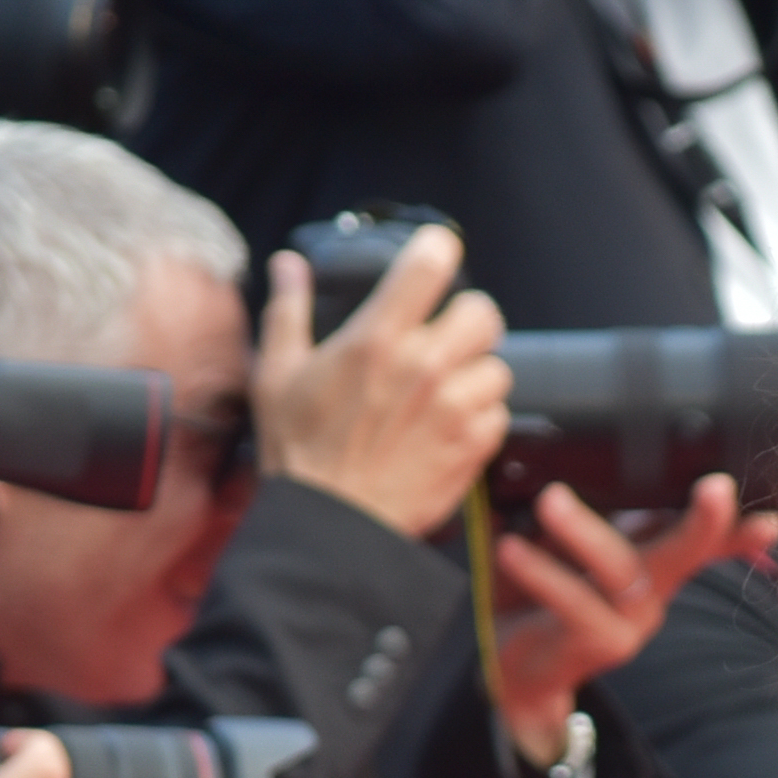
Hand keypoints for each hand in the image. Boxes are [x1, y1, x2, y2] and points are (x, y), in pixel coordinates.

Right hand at [251, 232, 512, 535]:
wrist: (329, 526)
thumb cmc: (300, 453)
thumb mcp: (277, 373)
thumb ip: (289, 310)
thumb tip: (288, 265)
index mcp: (376, 338)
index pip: (431, 262)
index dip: (438, 251)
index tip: (435, 257)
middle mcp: (423, 366)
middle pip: (484, 311)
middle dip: (467, 320)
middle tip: (445, 338)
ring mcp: (454, 407)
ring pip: (497, 366)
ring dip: (475, 375)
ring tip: (443, 394)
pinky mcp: (473, 446)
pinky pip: (500, 414)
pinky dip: (481, 419)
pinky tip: (448, 428)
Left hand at [488, 476, 777, 764]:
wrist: (516, 670)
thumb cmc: (540, 596)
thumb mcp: (564, 545)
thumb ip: (578, 508)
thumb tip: (563, 447)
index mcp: (652, 561)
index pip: (708, 541)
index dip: (740, 528)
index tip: (774, 518)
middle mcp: (653, 593)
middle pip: (688, 554)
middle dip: (708, 524)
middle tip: (717, 488)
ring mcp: (632, 623)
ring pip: (624, 572)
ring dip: (586, 533)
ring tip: (551, 501)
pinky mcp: (600, 645)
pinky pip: (575, 605)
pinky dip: (543, 573)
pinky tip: (512, 549)